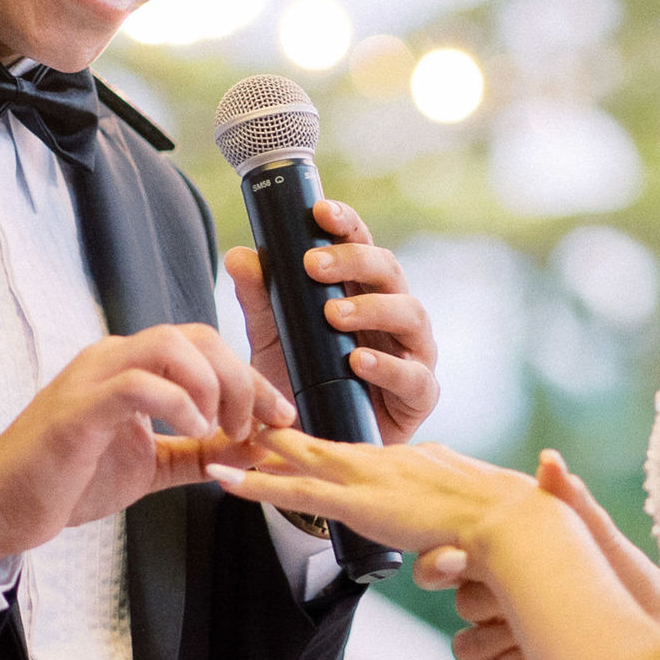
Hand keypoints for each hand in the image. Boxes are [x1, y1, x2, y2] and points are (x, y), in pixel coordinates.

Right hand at [0, 324, 293, 563]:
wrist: (6, 508)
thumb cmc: (70, 481)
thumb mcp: (151, 465)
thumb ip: (198, 455)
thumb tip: (251, 449)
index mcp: (130, 366)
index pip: (204, 348)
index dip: (250, 377)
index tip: (280, 415)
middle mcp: (113, 358)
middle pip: (196, 337)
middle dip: (240, 378)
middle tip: (256, 423)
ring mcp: (94, 376)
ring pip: (170, 345)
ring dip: (212, 385)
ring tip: (220, 429)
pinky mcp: (79, 407)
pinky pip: (138, 382)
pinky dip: (178, 403)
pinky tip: (193, 433)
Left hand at [208, 427, 549, 555]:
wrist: (507, 520)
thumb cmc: (498, 518)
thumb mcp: (460, 508)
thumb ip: (439, 510)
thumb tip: (438, 531)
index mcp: (401, 461)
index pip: (345, 450)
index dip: (311, 445)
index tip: (283, 436)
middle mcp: (378, 460)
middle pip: (315, 442)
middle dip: (274, 434)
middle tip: (234, 420)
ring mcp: (366, 478)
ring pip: (297, 458)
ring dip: (256, 451)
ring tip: (216, 442)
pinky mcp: (358, 503)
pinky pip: (296, 494)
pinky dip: (258, 485)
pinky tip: (225, 479)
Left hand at [225, 198, 437, 444]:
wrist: (310, 447)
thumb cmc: (299, 385)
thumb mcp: (271, 340)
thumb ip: (260, 301)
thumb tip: (239, 256)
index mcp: (363, 290)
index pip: (361, 244)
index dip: (346, 224)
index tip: (320, 211)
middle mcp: (393, 313)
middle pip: (388, 269)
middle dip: (353, 260)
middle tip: (312, 264)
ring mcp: (413, 352)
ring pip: (411, 312)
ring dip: (372, 307)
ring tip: (334, 314)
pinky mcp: (420, 395)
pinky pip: (415, 375)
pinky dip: (388, 365)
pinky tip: (359, 360)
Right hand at [416, 451, 659, 659]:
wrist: (653, 625)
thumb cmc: (623, 574)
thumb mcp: (597, 535)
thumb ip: (571, 500)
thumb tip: (550, 460)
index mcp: (503, 562)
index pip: (448, 560)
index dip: (443, 562)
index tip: (462, 559)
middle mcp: (497, 602)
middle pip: (461, 605)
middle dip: (491, 603)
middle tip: (525, 599)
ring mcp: (502, 643)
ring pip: (467, 646)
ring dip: (499, 640)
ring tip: (541, 631)